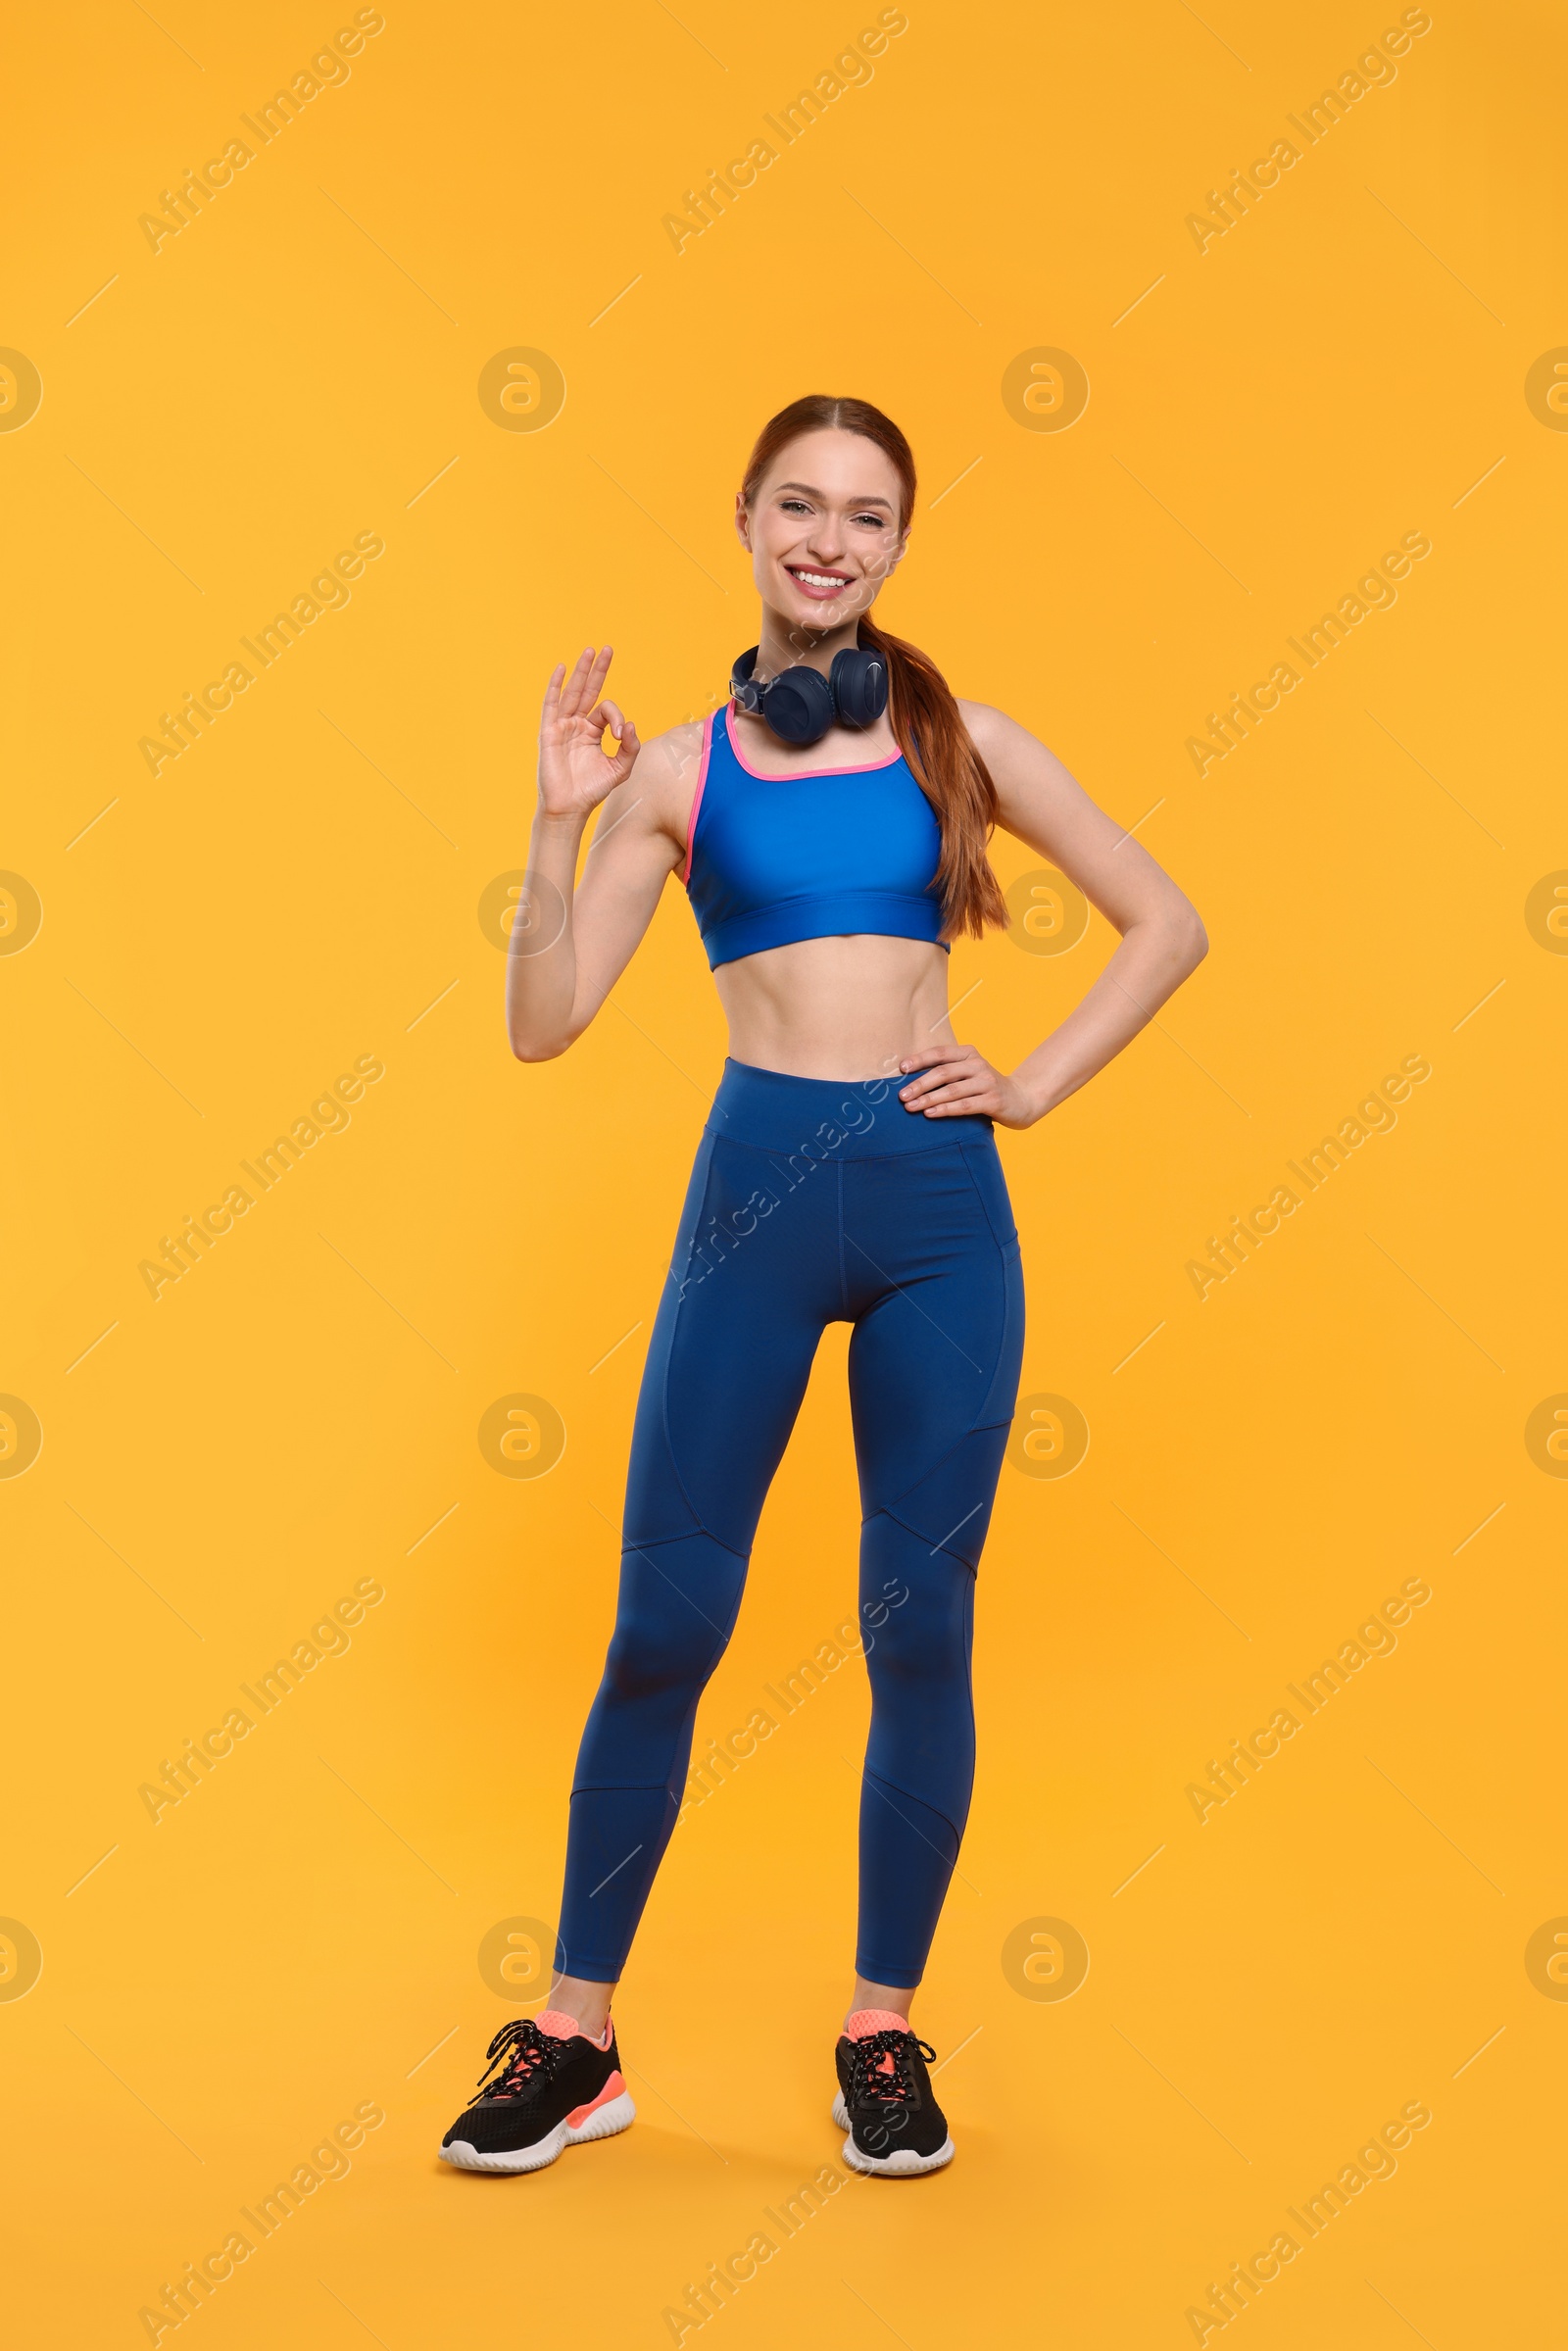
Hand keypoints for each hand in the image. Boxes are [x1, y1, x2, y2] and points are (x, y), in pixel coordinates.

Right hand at [539, 646, 641, 819]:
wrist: (570, 807)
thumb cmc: (592, 790)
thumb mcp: (620, 768)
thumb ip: (630, 747)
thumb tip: (630, 724)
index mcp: (592, 731)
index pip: (606, 710)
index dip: (616, 717)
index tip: (621, 736)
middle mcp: (577, 724)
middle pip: (588, 690)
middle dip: (598, 670)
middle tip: (608, 649)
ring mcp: (562, 726)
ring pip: (572, 693)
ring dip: (581, 671)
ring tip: (590, 651)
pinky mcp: (549, 732)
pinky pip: (551, 704)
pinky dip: (555, 686)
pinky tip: (562, 668)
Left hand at [896, 1041, 1037, 1126]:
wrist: (1022, 1099)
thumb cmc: (986, 1088)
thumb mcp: (969, 1073)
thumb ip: (948, 1073)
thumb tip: (910, 1080)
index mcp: (969, 1054)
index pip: (940, 1053)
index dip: (919, 1059)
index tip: (901, 1069)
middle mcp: (978, 1064)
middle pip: (943, 1073)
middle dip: (919, 1084)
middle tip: (902, 1096)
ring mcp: (987, 1082)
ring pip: (951, 1090)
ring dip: (928, 1099)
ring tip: (910, 1107)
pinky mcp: (993, 1100)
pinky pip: (964, 1105)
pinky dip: (945, 1110)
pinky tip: (930, 1114)